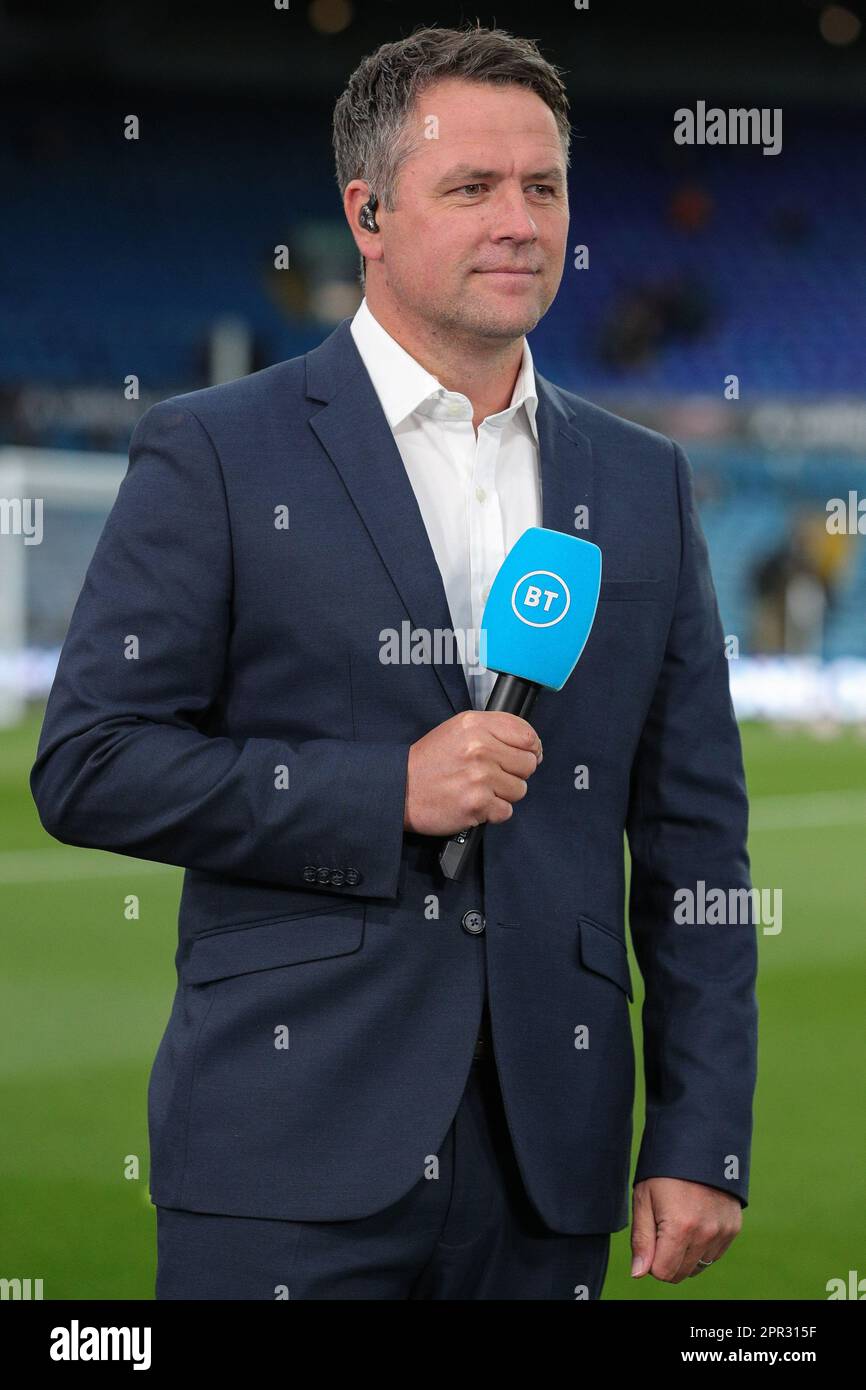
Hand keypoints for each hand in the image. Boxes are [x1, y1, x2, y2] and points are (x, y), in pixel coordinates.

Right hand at [403, 710, 542, 835]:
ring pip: (520, 789)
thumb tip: (530, 745)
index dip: (532, 748)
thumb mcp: (457, 730)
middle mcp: (480, 748)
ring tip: (480, 789)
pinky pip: (506, 811)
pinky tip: (475, 803)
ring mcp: (480, 777)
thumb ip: (492, 730)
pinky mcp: (478, 804)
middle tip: (494, 775)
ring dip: (504, 794)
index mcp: (476, 725)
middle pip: (528, 764)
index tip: (527, 755)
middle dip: (515, 773)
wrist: (400, 790)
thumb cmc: (429, 762)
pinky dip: (493, 812)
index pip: (527, 734)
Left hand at [630, 1177, 742, 1282]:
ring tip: (680, 1221)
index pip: (663, 1272)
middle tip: (663, 1226)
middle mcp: (706, 1233)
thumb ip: (641, 1240)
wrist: (698, 1142)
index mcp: (680, 1228)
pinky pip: (714, 1254)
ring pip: (699, 1266)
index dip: (651, 1259)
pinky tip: (695, 1220)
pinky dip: (702, 1246)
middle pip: (681, 1273)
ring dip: (686, 1253)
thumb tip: (638, 1274)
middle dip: (667, 1258)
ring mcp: (723, 1231)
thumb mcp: (644, 1199)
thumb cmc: (663, 1171)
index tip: (651, 1235)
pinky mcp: (733, 1227)